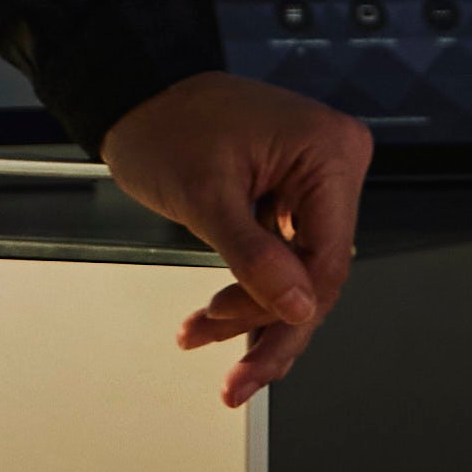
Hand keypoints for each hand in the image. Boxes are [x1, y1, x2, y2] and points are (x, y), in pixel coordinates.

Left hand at [96, 73, 372, 403]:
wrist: (138, 96)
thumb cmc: (165, 124)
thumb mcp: (204, 196)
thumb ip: (254, 257)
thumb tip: (297, 307)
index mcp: (328, 152)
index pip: (327, 259)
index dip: (291, 317)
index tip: (257, 361)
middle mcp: (333, 164)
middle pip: (315, 274)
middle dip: (265, 322)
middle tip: (236, 375)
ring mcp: (314, 180)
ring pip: (295, 273)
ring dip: (249, 311)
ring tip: (201, 332)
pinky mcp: (292, 195)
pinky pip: (281, 255)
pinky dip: (246, 287)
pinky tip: (212, 318)